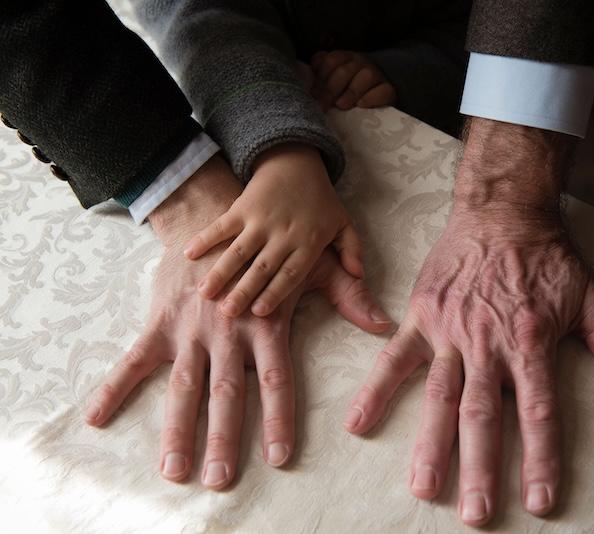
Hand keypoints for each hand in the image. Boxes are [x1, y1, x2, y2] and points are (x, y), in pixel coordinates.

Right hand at [85, 157, 390, 488]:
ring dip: (177, 429)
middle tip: (219, 479)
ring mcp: (190, 328)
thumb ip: (347, 296)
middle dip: (224, 437)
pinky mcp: (160, 322)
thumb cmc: (271, 245)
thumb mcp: (313, 265)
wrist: (215, 212)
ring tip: (173, 470)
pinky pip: (134, 359)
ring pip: (183, 384)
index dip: (279, 417)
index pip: (276, 377)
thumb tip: (385, 323)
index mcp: (266, 322)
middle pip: (226, 391)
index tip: (279, 456)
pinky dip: (115, 387)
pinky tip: (97, 418)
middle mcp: (228, 330)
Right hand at [183, 143, 364, 317]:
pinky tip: (189, 254)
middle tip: (227, 313)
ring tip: (204, 293)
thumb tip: (359, 275)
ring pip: (238, 250)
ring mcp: (260, 220)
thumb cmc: (320, 199)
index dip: (275, 292)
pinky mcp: (242, 207)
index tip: (259, 312)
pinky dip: (205, 238)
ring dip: (221, 271)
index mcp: (308, 242)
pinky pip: (221, 225)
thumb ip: (352, 250)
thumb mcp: (343, 223)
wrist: (297, 161)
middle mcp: (283, 234)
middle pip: (262, 267)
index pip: (290, 273)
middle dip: (244, 290)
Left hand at [310, 50, 395, 110]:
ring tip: (341, 106)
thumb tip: (313, 80)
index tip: (314, 94)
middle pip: (345, 70)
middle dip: (331, 89)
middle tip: (323, 105)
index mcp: (345, 57)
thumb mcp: (333, 79)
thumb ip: (322, 74)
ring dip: (351, 92)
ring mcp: (377, 75)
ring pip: (365, 77)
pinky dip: (371, 98)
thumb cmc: (349, 88)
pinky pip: (383, 91)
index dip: (321, 77)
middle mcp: (361, 62)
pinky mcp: (389, 90)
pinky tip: (361, 105)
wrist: (377, 95)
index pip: (331, 60)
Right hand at [343, 119, 593, 524]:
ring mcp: (449, 332)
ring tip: (424, 487)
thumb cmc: (548, 256)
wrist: (503, 209)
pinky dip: (376, 390)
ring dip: (430, 443)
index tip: (539, 502)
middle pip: (483, 415)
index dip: (541, 459)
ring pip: (438, 396)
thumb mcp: (591, 298)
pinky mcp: (422, 317)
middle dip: (480, 468)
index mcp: (530, 342)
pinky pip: (395, 358)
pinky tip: (359, 423)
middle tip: (474, 515)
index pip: (538, 412)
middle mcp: (487, 343)